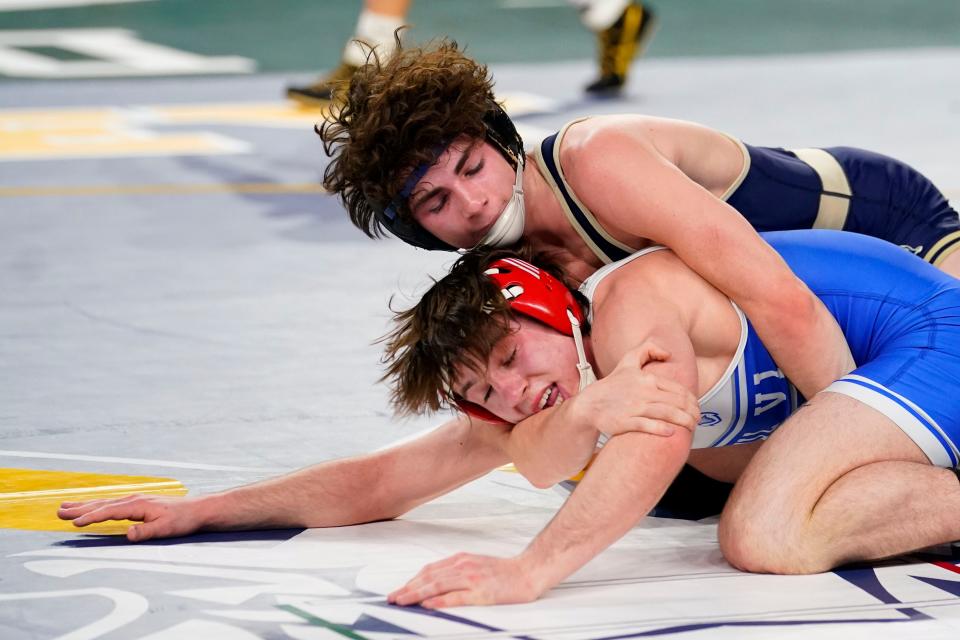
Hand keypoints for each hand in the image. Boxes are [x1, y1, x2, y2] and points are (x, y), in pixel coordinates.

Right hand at [58, 494, 205, 541]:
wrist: (197, 510)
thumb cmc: (182, 520)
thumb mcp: (165, 529)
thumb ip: (145, 532)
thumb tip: (127, 534)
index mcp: (138, 505)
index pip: (109, 512)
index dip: (91, 517)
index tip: (74, 522)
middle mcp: (134, 499)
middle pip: (102, 504)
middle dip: (80, 508)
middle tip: (59, 511)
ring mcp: (135, 500)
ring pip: (105, 502)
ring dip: (85, 505)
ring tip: (66, 506)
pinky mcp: (138, 503)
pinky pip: (112, 504)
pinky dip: (98, 505)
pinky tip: (92, 507)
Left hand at [387, 552, 541, 607]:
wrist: (527, 571)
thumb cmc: (504, 572)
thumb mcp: (476, 565)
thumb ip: (457, 572)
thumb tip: (436, 585)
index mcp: (461, 560)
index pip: (430, 570)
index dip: (412, 580)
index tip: (400, 589)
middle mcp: (463, 566)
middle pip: (429, 578)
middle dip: (408, 588)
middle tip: (393, 597)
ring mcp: (472, 579)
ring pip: (437, 586)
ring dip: (416, 593)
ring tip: (403, 600)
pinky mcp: (481, 592)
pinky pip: (456, 596)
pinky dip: (439, 600)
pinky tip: (428, 604)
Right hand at [572, 342, 699, 436]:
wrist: (590, 404)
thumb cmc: (612, 385)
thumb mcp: (628, 361)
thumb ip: (648, 349)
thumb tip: (668, 353)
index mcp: (646, 378)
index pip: (678, 389)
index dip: (692, 400)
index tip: (696, 407)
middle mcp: (643, 392)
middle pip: (676, 402)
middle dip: (692, 412)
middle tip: (697, 419)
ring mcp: (634, 407)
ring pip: (667, 414)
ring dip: (684, 421)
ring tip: (691, 426)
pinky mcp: (626, 422)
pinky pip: (649, 426)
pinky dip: (662, 429)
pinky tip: (671, 432)